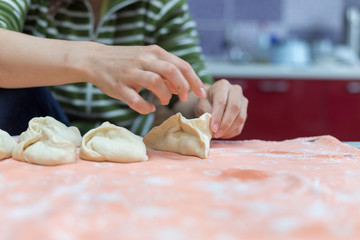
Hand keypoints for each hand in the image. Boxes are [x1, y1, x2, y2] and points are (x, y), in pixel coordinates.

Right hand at [86, 44, 206, 113]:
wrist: (94, 59)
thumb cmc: (127, 61)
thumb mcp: (148, 59)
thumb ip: (166, 70)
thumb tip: (182, 87)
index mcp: (154, 52)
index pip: (181, 65)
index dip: (194, 80)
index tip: (201, 93)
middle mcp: (143, 60)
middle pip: (171, 71)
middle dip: (183, 87)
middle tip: (183, 98)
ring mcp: (130, 73)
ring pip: (155, 82)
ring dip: (165, 95)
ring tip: (164, 101)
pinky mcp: (118, 86)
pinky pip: (135, 100)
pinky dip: (145, 107)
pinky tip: (148, 107)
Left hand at [194, 79, 247, 138]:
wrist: (211, 100)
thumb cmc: (205, 101)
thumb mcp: (201, 104)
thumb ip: (205, 111)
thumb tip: (213, 124)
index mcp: (222, 85)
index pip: (222, 101)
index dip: (217, 116)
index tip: (212, 128)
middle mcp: (235, 90)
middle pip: (235, 108)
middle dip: (225, 123)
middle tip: (216, 134)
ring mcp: (243, 101)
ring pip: (240, 117)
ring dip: (229, 129)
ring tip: (218, 135)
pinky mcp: (245, 112)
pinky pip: (241, 125)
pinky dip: (232, 132)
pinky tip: (223, 134)